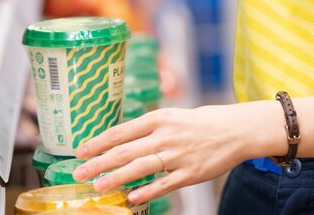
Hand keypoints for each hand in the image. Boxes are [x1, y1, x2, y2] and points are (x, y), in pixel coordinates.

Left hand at [72, 101, 279, 205]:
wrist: (235, 129)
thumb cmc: (199, 123)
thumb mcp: (170, 117)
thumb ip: (146, 129)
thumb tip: (117, 140)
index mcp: (158, 118)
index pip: (121, 131)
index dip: (98, 142)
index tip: (80, 151)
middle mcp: (166, 135)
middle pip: (126, 150)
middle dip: (99, 162)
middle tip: (79, 173)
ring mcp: (178, 155)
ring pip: (142, 167)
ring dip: (117, 177)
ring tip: (98, 186)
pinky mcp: (191, 172)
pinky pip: (165, 183)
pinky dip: (148, 190)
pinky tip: (131, 196)